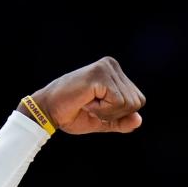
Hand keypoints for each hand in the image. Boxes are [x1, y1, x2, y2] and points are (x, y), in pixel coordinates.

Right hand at [30, 57, 145, 134]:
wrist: (48, 111)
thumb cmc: (72, 114)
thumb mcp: (103, 120)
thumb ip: (122, 121)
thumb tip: (139, 119)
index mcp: (115, 73)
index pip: (138, 101)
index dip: (120, 114)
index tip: (98, 108)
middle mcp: (112, 65)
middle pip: (136, 102)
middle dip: (115, 114)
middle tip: (91, 106)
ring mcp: (106, 67)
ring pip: (128, 104)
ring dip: (106, 112)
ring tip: (87, 103)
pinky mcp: (100, 74)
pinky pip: (117, 102)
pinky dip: (102, 110)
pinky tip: (85, 101)